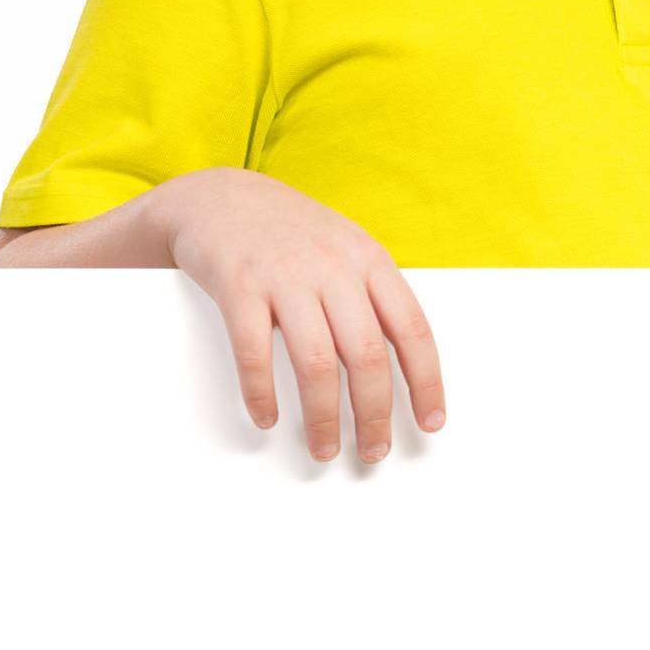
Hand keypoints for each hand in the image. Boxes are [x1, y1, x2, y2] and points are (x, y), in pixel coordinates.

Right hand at [153, 166, 446, 462]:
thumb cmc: (288, 231)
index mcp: (368, 258)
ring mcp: (285, 275)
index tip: (431, 422)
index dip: (426, 380)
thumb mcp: (343, 245)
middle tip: (373, 452)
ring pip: (316, 363)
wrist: (219, 197)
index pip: (410, 327)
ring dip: (322, 418)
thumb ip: (370, 291)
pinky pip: (254, 353)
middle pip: (366, 354)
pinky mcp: (238, 285)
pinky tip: (267, 418)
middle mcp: (333, 266)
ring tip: (325, 449)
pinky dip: (261, 395)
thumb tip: (401, 360)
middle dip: (374, 414)